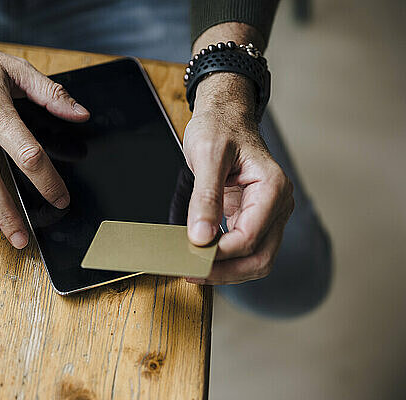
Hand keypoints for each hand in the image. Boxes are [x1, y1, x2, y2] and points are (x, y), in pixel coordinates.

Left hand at [183, 73, 293, 283]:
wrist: (224, 115)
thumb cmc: (219, 127)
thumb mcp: (207, 156)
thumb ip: (206, 197)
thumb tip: (201, 236)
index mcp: (272, 187)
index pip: (250, 236)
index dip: (221, 253)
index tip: (191, 255)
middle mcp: (277, 204)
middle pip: (260, 257)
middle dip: (225, 271)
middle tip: (191, 273)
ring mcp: (268, 213)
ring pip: (256, 259)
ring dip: (226, 270)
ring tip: (194, 269)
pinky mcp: (253, 217)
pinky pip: (244, 247)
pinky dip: (225, 258)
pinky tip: (201, 257)